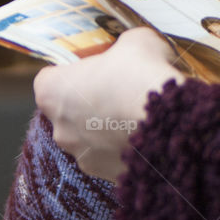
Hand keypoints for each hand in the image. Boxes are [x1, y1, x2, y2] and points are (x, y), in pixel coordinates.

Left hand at [33, 27, 185, 182]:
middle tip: (123, 90)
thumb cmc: (142, 77)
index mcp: (53, 92)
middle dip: (92, 102)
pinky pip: (114, 158)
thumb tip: (133, 49)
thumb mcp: (137, 42)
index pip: (49, 79)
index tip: (95, 68)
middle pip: (70, 111)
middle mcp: (59, 129)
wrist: (170, 124)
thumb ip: (126, 45)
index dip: (73, 72)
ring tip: (141, 115)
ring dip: (110, 128)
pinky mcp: (107, 177)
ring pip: (92, 138)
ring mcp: (82, 157)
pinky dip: (127, 148)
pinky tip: (152, 134)